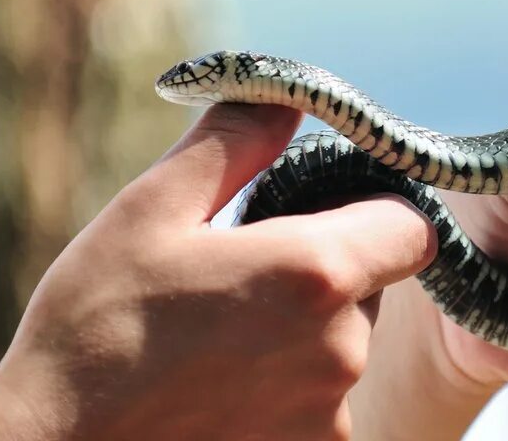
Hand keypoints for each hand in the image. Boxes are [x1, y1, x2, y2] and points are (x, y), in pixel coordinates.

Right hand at [0, 105, 436, 439]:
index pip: (411, 229)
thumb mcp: (152, 211)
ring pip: (346, 346)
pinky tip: (222, 384)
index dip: (378, 214)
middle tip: (244, 278)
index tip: (326, 214)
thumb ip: (234, 145)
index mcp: (313, 274)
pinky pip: (323, 401)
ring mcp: (329, 413)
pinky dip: (289, 386)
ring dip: (305, 332)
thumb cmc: (96, 329)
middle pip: (374, 286)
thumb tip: (286, 98)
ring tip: (221, 337)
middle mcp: (342, 349)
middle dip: (326, 273)